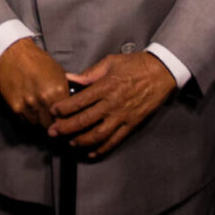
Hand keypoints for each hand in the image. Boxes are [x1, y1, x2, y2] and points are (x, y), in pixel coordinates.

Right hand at [0, 38, 71, 129]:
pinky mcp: (15, 106)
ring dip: (40, 121)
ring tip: (40, 114)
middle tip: (52, 121)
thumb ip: (65, 91)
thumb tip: (70, 104)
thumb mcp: (59, 72)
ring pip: (38, 124)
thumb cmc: (36, 60)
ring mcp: (28, 104)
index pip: (66, 117)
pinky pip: (24, 120)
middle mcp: (43, 99)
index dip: (66, 122)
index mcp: (57, 90)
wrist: (13, 53)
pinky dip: (28, 117)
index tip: (65, 123)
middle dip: (53, 123)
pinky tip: (30, 109)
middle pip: (52, 124)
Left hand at [49, 52, 175, 158]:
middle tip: (53, 132)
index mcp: (106, 86)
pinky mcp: (132, 124)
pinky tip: (91, 152)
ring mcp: (123, 116)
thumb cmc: (135, 64)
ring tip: (69, 142)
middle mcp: (112, 104)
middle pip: (85, 120)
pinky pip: (115, 140)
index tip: (53, 112)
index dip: (63, 108)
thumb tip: (70, 78)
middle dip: (66, 128)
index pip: (79, 101)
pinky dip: (102, 149)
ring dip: (81, 141)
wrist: (161, 72)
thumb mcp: (110, 62)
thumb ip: (89, 73)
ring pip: (98, 134)